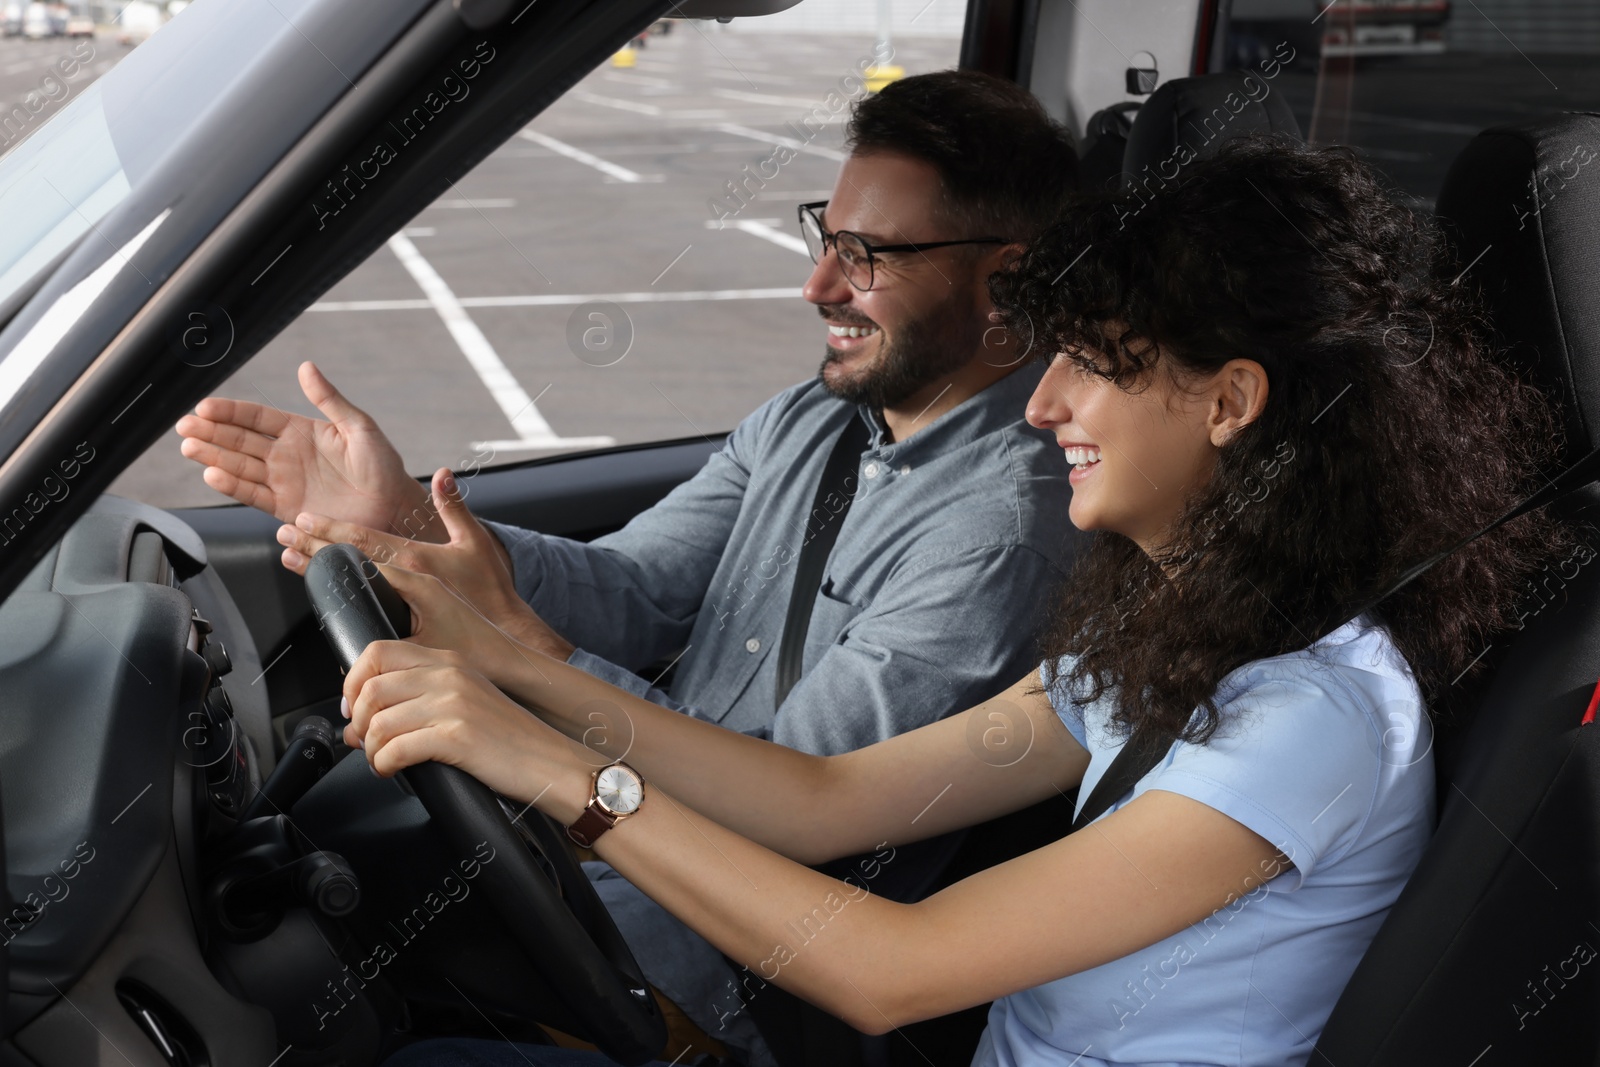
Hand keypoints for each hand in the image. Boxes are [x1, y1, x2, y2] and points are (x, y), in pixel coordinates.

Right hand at [176, 361, 436, 539]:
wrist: (393, 506)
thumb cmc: (383, 465)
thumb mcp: (359, 426)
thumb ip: (330, 400)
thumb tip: (306, 367)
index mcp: (301, 431)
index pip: (256, 417)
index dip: (230, 411)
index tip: (205, 406)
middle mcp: (286, 455)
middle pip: (239, 440)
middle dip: (211, 432)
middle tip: (185, 425)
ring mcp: (283, 481)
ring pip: (239, 466)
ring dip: (213, 456)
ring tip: (189, 447)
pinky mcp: (285, 507)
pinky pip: (253, 494)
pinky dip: (232, 486)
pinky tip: (213, 474)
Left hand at [278, 467, 574, 660]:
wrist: (506, 641)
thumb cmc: (493, 594)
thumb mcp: (477, 543)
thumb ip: (455, 507)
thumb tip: (443, 474)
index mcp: (418, 562)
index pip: (365, 541)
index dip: (331, 528)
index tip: (304, 519)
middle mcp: (405, 586)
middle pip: (348, 563)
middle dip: (312, 547)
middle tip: (284, 535)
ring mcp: (399, 612)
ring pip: (348, 588)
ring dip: (318, 574)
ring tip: (292, 560)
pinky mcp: (399, 634)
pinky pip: (361, 614)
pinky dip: (339, 603)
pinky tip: (324, 598)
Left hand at [342, 641, 588, 816]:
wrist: (551, 761)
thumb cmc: (510, 739)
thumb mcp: (466, 703)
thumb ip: (417, 702)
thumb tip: (357, 726)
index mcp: (449, 660)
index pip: (378, 651)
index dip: (353, 681)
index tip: (354, 708)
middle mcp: (449, 674)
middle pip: (371, 685)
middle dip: (359, 721)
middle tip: (364, 742)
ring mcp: (452, 703)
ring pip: (378, 720)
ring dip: (370, 748)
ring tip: (381, 761)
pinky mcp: (455, 735)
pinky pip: (395, 749)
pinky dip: (383, 765)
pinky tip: (392, 771)